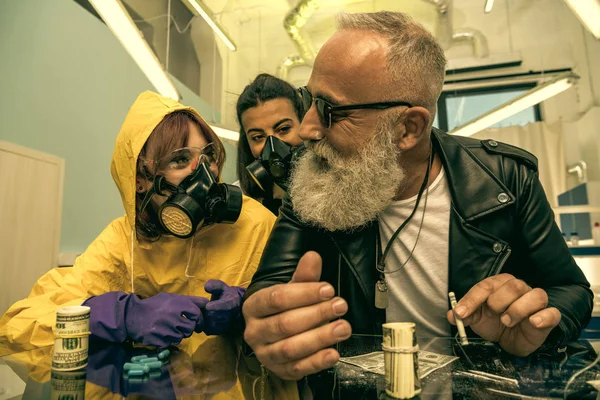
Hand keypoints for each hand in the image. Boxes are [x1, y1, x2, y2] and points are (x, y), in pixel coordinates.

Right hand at [126, 292, 208, 347]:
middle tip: (182, 326)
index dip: (199, 319)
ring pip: (182, 337)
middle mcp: (173, 317)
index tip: (196, 322)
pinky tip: (163, 334)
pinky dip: (169, 340)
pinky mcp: (159, 340)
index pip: (197, 314)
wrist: (132, 316)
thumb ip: (190, 300)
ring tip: (171, 329)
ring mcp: (166, 330)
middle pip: (191, 328)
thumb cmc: (154, 305)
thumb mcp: (171, 298)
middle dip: (189, 328)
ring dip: (179, 335)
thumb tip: (207, 303)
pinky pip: (171, 343)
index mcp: (177, 304)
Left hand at [202, 280, 245, 334]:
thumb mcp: (222, 287)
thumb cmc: (226, 295)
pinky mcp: (222, 331)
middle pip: (215, 316)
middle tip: (200, 307)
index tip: (207, 306)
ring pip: (211, 324)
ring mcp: (228, 325)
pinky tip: (204, 319)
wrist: (235, 307)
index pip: (226, 305)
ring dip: (204, 319)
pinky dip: (204, 325)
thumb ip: (215, 285)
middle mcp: (233, 315)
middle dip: (205, 312)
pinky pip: (209, 330)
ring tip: (203, 313)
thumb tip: (206, 287)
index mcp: (233, 301)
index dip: (217, 306)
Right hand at [242, 251, 351, 380]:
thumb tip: (313, 257)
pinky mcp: (279, 371)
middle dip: (316, 314)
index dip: (304, 293)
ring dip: (320, 338)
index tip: (329, 289)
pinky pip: (297, 369)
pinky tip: (334, 353)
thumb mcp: (292, 289)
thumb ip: (304, 276)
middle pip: (285, 324)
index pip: (276, 298)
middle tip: (340, 306)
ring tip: (343, 328)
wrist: (272, 334)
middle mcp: (254, 332)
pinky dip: (317, 362)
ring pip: (291, 348)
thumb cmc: (284, 308)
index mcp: (253, 306)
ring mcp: (265, 354)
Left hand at [447, 274, 560, 355]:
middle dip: (498, 301)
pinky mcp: (548, 316)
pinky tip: (534, 322)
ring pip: (534, 294)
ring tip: (507, 321)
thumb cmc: (494, 323)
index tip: (461, 313)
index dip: (472, 299)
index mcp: (499, 284)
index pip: (485, 286)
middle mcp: (519, 288)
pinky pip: (552, 312)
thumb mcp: (477, 319)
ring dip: (518, 309)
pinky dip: (544, 316)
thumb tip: (452, 314)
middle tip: (493, 315)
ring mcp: (535, 301)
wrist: (512, 340)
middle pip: (512, 286)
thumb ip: (465, 315)